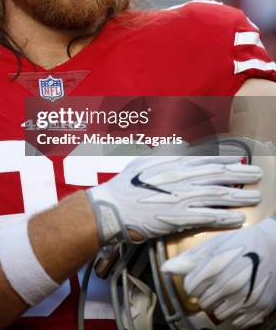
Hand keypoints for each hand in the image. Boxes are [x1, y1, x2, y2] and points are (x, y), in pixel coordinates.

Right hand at [87, 155, 261, 243]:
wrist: (113, 207)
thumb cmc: (125, 185)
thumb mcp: (144, 162)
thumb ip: (164, 157)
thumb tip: (177, 151)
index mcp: (172, 164)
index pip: (205, 160)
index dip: (225, 161)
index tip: (239, 162)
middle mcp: (180, 178)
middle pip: (216, 175)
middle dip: (239, 174)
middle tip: (257, 175)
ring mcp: (181, 198)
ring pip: (217, 195)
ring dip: (238, 196)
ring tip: (254, 196)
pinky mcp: (179, 217)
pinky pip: (207, 216)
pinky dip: (224, 217)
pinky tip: (238, 218)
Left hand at [162, 218, 275, 327]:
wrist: (274, 247)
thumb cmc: (242, 243)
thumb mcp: (215, 244)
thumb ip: (189, 259)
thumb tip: (165, 269)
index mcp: (215, 267)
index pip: (189, 287)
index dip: (193, 281)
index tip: (200, 276)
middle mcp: (228, 285)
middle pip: (202, 302)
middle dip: (205, 292)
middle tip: (216, 280)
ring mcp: (244, 299)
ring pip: (217, 313)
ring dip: (219, 303)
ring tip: (228, 287)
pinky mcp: (258, 309)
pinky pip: (236, 321)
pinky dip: (235, 311)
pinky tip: (239, 296)